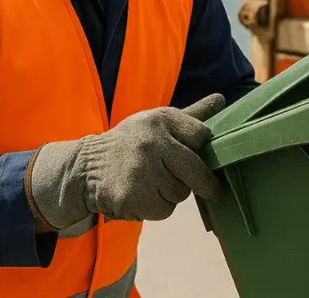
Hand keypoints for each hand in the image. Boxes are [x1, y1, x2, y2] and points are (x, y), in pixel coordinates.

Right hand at [28, 94, 224, 230]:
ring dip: (173, 193)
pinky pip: (164, 210)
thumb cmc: (133, 142)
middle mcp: (150, 143)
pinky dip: (158, 207)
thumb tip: (222, 99)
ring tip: (153, 182)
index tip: (199, 153)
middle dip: (204, 183)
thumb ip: (192, 115)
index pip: (201, 135)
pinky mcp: (132, 197)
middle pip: (196, 170)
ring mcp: (140, 171)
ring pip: (180, 193)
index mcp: (159, 120)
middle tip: (212, 190)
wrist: (86, 167)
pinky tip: (142, 195)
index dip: (203, 147)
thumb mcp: (158, 122)